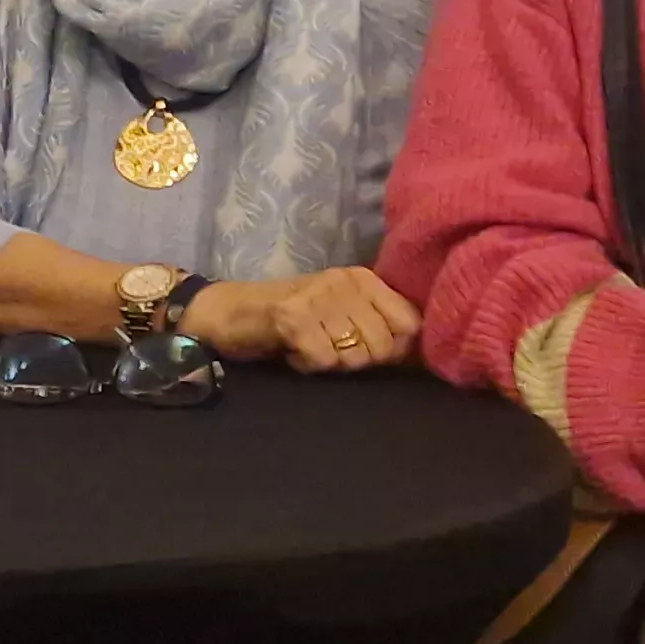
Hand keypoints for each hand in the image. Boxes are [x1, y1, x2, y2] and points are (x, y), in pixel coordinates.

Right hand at [182, 267, 419, 372]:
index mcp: (363, 278)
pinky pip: (324, 361)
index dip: (397, 349)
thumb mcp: (341, 311)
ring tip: (310, 345)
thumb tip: (417, 355)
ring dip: (332, 363)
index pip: (411, 322)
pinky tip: (293, 351)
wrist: (228, 311)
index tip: (367, 350)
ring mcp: (319, 298)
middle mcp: (345, 281)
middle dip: (359, 360)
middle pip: (385, 346)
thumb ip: (378, 324)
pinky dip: (308, 365)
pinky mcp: (293, 318)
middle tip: (330, 349)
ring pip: (356, 357)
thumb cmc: (291, 317)